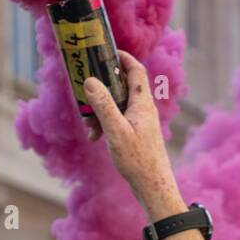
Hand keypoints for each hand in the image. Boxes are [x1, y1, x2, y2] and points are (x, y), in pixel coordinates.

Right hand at [82, 51, 185, 220]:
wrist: (153, 188)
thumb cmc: (138, 161)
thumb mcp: (116, 131)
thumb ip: (104, 105)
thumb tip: (90, 80)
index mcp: (142, 104)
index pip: (136, 70)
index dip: (123, 58)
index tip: (107, 51)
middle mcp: (144, 110)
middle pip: (122, 87)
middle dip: (102, 89)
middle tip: (86, 92)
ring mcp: (141, 123)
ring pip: (117, 106)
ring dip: (100, 111)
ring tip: (89, 127)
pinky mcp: (137, 135)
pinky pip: (118, 121)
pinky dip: (105, 125)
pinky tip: (96, 138)